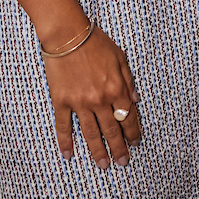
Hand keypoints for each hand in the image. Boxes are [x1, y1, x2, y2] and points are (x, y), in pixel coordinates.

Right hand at [43, 25, 141, 168]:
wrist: (67, 34)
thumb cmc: (95, 41)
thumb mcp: (120, 57)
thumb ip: (128, 80)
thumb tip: (136, 100)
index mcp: (116, 88)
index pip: (128, 117)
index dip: (133, 132)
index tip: (135, 143)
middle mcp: (100, 100)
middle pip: (111, 130)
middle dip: (119, 148)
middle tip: (122, 163)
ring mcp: (80, 103)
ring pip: (91, 133)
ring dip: (98, 151)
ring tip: (103, 165)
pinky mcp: (62, 101)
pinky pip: (64, 126)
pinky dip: (66, 142)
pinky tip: (68, 156)